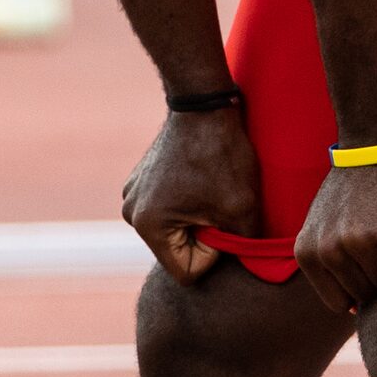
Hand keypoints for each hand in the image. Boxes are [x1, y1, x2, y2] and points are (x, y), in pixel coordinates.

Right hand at [121, 106, 263, 284]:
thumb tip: (245, 266)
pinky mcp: (139, 182)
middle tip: (220, 204)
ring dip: (195, 220)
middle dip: (204, 237)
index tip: (223, 221)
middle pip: (177, 253)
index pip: (187, 272)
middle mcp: (131, 213)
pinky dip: (185, 204)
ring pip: (173, 233)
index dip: (213, 254)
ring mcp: (131, 196)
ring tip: (210, 190)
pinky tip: (199, 180)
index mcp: (149, 225)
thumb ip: (244, 248)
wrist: (203, 104)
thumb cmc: (222, 155)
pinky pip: (166, 212)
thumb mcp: (243, 209)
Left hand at [291, 152, 376, 314]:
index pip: (338, 302)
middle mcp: (329, 251)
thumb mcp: (324, 222)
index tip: (371, 266)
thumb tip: (351, 309)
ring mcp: (360, 245)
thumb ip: (328, 262)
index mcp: (307, 251)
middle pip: (367, 296)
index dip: (360, 290)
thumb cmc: (355, 184)